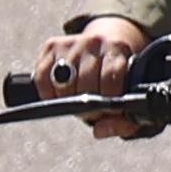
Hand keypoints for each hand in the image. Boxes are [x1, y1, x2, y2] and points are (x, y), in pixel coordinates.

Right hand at [36, 14, 155, 133]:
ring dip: (67, 100)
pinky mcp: (51, 45)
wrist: (105, 43)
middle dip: (86, 105)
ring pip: (63, 83)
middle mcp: (95, 41)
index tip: (108, 111)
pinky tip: (58, 94)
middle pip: (85, 84)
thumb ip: (123, 121)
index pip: (110, 79)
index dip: (107, 102)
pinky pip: (42, 77)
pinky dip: (47, 92)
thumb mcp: (127, 95)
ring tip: (76, 100)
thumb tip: (98, 130)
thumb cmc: (116, 78)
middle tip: (90, 109)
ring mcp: (72, 42)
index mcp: (118, 49)